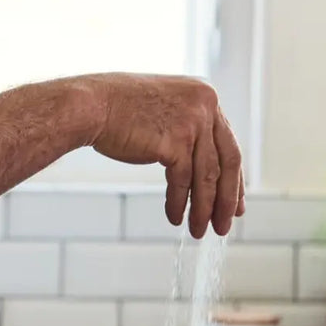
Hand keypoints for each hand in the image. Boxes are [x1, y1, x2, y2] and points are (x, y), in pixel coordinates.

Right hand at [83, 73, 244, 238]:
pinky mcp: (177, 140)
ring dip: (203, 208)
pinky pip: (184, 180)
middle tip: (223, 225)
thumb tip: (198, 161)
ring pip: (207, 176)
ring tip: (198, 230)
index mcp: (205, 95)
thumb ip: (186, 127)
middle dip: (225, 199)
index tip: (234, 203)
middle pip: (227, 162)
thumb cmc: (117, 107)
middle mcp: (206, 105)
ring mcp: (193, 122)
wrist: (91, 104)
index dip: (232, 178)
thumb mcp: (163, 108)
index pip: (228, 144)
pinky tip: (175, 217)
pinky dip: (179, 203)